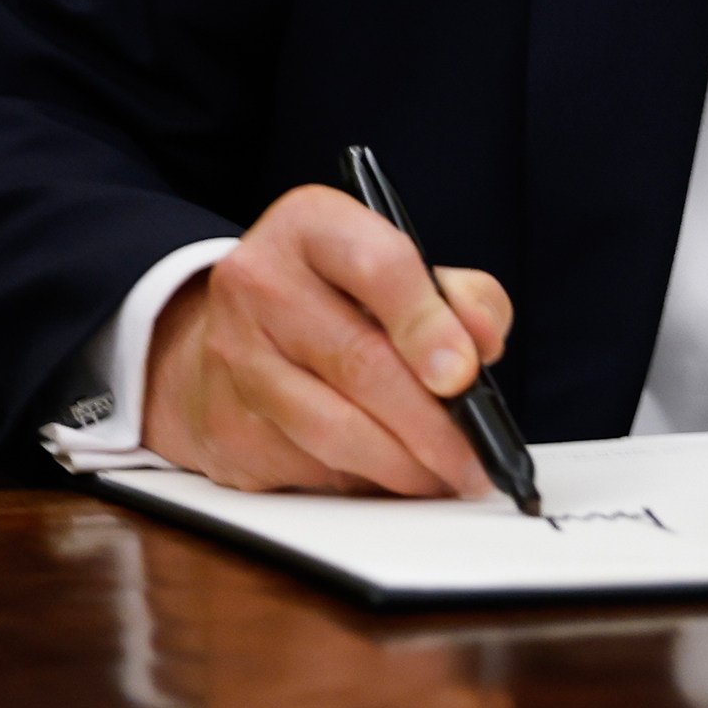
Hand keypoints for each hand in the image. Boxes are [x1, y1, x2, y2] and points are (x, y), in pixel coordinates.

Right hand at [140, 183, 512, 496]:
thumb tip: (481, 344)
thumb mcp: (400, 269)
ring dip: (403, 466)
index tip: (466, 374)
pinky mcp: (226, 424)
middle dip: (431, 423)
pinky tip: (393, 477)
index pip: (379, 267)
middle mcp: (260, 281)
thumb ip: (459, 296)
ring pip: (331, 428)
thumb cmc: (337, 299)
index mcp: (312, 226)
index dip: (429, 324)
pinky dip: (363, 481)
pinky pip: (307, 466)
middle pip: (358, 360)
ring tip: (446, 476)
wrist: (234, 333)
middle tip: (475, 457)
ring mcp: (233, 357)